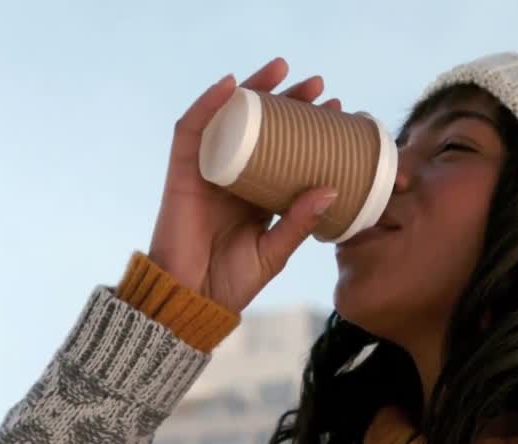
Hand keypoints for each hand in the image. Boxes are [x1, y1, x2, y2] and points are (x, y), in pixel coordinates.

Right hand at [148, 57, 341, 313]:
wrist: (192, 301)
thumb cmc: (231, 282)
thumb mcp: (275, 251)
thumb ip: (298, 222)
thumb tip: (332, 187)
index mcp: (257, 194)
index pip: (284, 149)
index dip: (307, 128)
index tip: (336, 111)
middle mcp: (233, 176)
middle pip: (259, 127)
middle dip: (287, 100)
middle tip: (318, 84)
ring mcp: (206, 172)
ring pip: (228, 118)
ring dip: (252, 89)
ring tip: (281, 69)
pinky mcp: (181, 173)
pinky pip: (191, 130)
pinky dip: (208, 103)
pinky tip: (230, 84)